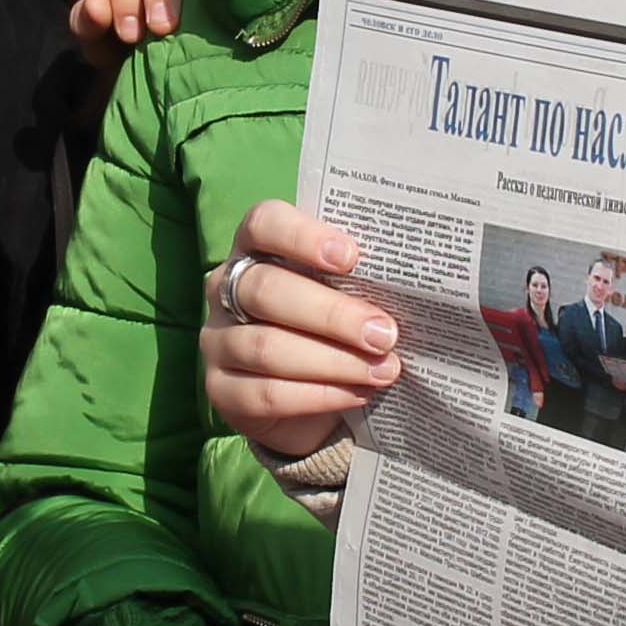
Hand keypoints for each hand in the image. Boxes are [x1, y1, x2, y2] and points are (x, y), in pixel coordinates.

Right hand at [202, 197, 398, 460]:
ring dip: (333, 361)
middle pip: (267, 290)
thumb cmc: (331, 327)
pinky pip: (268, 393)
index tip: (352, 257)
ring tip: (382, 369)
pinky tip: (358, 394)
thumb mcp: (343, 295)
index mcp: (255, 249)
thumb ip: (359, 283)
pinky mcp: (221, 391)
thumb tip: (409, 285)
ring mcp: (216, 341)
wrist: (308, 400)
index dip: (303, 236)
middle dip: (331, 314)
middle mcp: (225, 289)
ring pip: (267, 346)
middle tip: (383, 333)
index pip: (263, 224)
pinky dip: (319, 395)